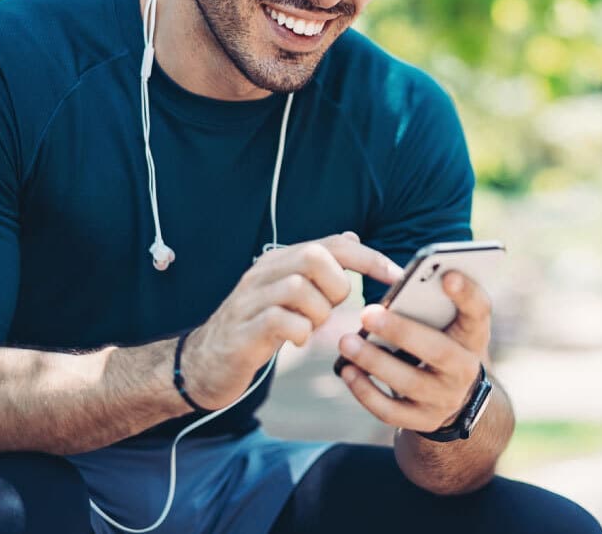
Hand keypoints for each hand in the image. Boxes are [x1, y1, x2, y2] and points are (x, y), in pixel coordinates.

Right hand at [180, 232, 402, 410]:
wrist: (204, 363)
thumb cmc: (257, 328)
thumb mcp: (290, 293)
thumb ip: (319, 268)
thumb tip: (351, 236)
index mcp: (281, 261)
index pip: (333, 244)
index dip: (369, 257)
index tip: (397, 276)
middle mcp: (264, 272)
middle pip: (314, 256)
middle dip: (337, 284)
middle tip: (332, 308)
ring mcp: (250, 300)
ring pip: (298, 287)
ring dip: (317, 312)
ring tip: (310, 327)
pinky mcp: (242, 331)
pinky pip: (280, 320)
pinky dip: (299, 331)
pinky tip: (296, 340)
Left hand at [337, 270, 490, 432]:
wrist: (455, 396)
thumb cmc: (442, 341)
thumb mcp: (448, 322)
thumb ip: (432, 303)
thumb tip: (394, 285)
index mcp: (474, 334)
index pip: (479, 311)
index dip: (466, 293)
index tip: (447, 275)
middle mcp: (466, 369)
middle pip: (439, 351)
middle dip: (402, 332)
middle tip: (367, 314)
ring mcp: (446, 398)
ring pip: (410, 382)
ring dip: (374, 362)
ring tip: (346, 342)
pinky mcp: (423, 421)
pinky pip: (391, 410)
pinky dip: (365, 391)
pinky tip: (347, 371)